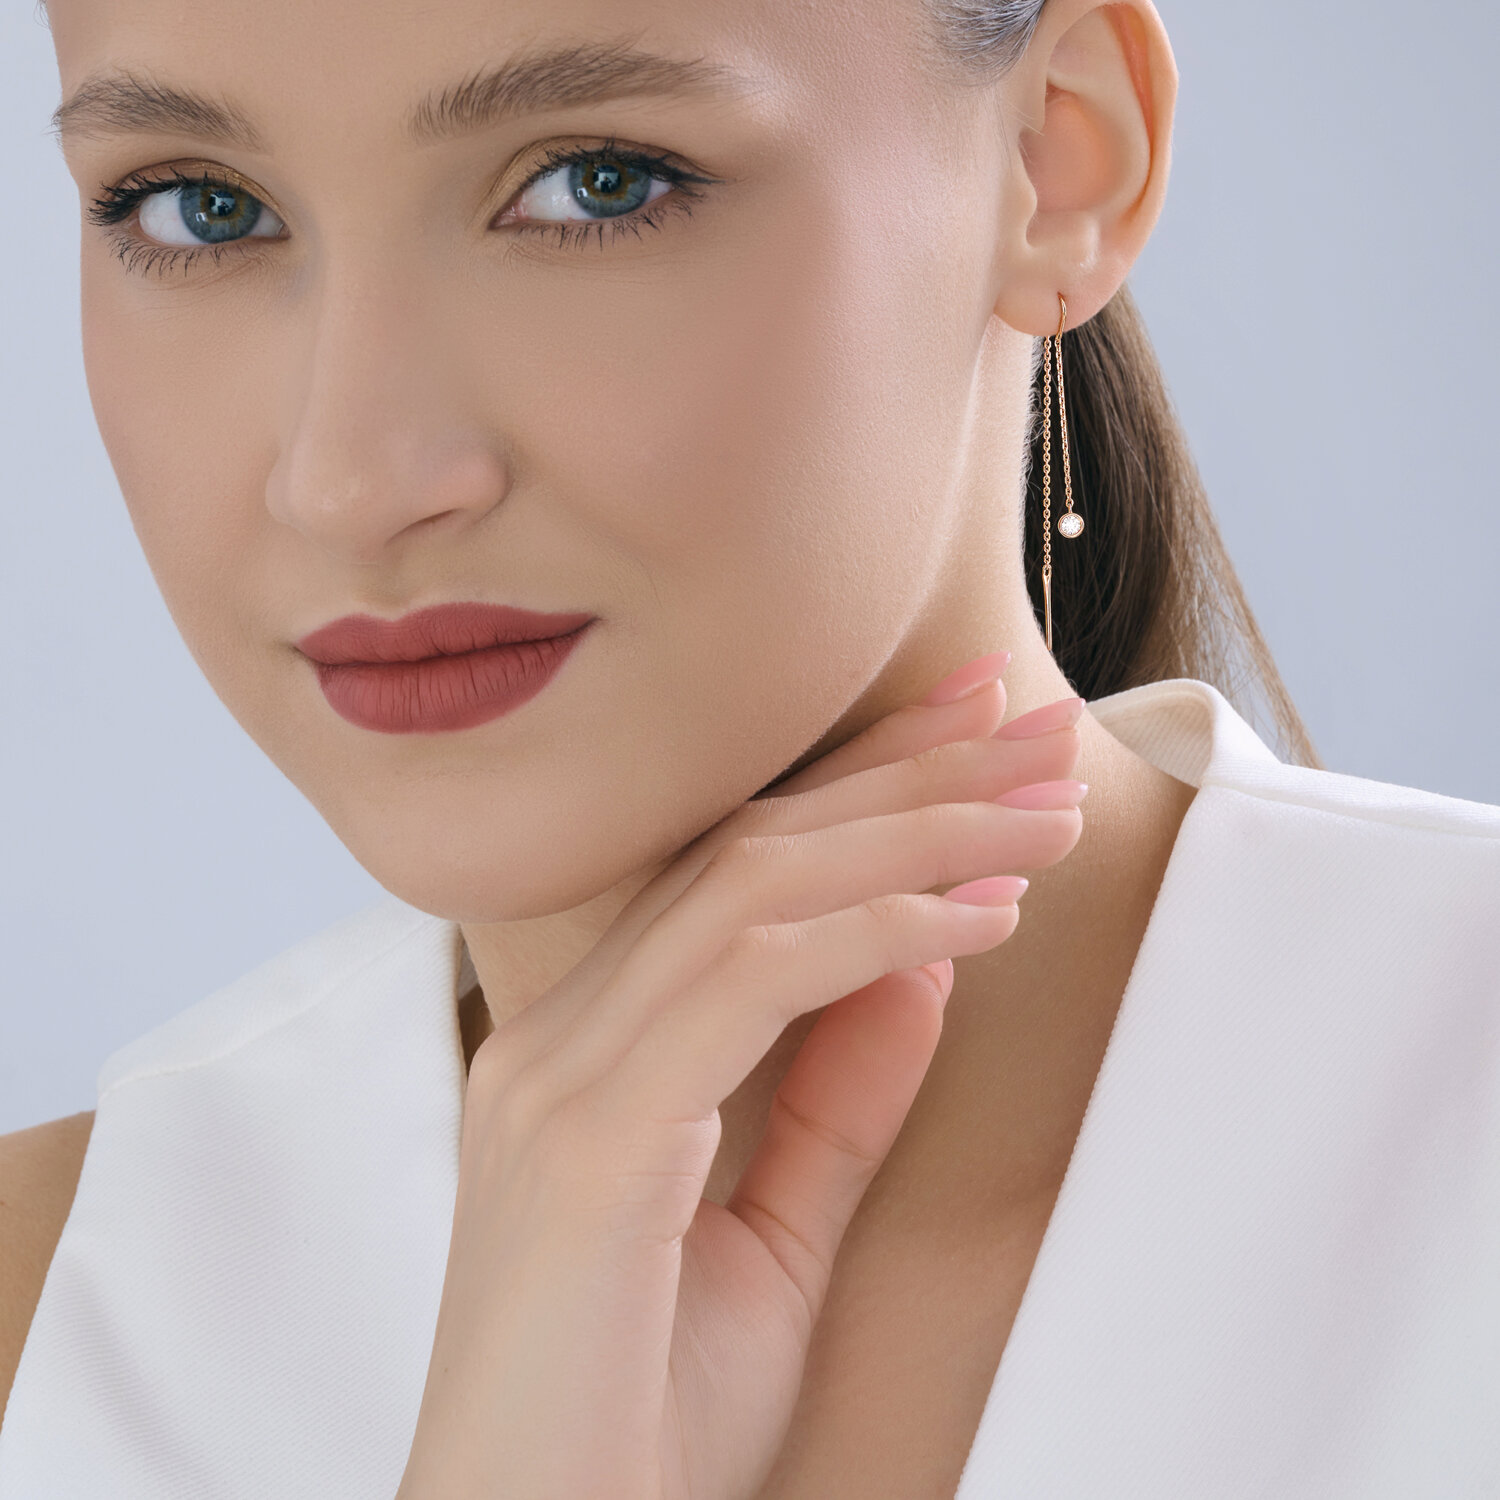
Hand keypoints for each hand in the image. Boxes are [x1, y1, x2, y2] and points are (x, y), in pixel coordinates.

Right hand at [396, 664, 1085, 1499]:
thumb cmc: (642, 1421)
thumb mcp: (778, 1240)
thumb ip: (836, 1098)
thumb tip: (920, 966)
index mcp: (592, 1049)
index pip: (735, 870)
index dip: (862, 786)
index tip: (972, 731)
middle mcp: (562, 1035)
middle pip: (750, 846)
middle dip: (905, 773)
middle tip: (1026, 719)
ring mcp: (561, 1076)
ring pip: (752, 886)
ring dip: (914, 830)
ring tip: (1044, 806)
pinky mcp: (586, 1138)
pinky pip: (748, 981)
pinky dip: (873, 932)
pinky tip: (981, 916)